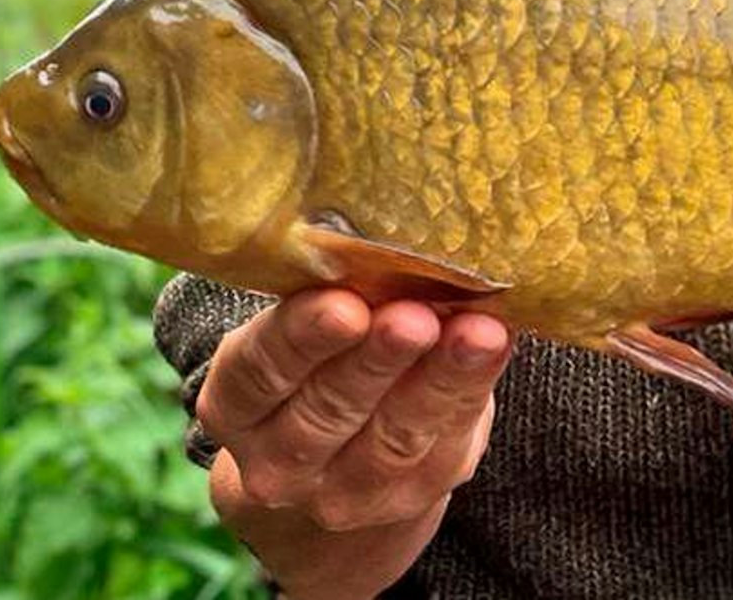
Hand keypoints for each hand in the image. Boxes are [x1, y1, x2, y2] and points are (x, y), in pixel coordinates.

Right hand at [197, 288, 510, 599]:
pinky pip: (446, 443)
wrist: (336, 457)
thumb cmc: (323, 355)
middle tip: (412, 316)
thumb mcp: (304, 325)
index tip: (343, 304)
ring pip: (393, 436)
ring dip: (439, 379)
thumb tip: (394, 238)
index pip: (260, 371)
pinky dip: (473, 389)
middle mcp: (278, 459)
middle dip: (377, 359)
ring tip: (473, 332)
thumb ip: (336, 291)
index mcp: (237, 401)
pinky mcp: (414, 495)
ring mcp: (344, 490)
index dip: (302, 337)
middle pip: (327, 408)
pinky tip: (495, 345)